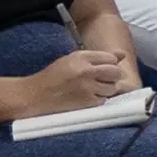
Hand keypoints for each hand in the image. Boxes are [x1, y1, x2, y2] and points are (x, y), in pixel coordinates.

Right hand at [17, 50, 131, 116]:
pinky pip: (103, 100)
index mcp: (81, 57)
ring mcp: (87, 87)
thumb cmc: (53, 76)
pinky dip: (98, 99)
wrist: (34, 95)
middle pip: (116, 72)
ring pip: (113, 87)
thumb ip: (99, 57)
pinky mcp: (86, 101)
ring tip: (92, 88)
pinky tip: (86, 97)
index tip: (101, 69)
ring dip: (106, 89)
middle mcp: (86, 70)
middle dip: (112, 77)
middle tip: (101, 80)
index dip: (109, 64)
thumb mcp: (72, 60)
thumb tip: (122, 54)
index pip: (111, 58)